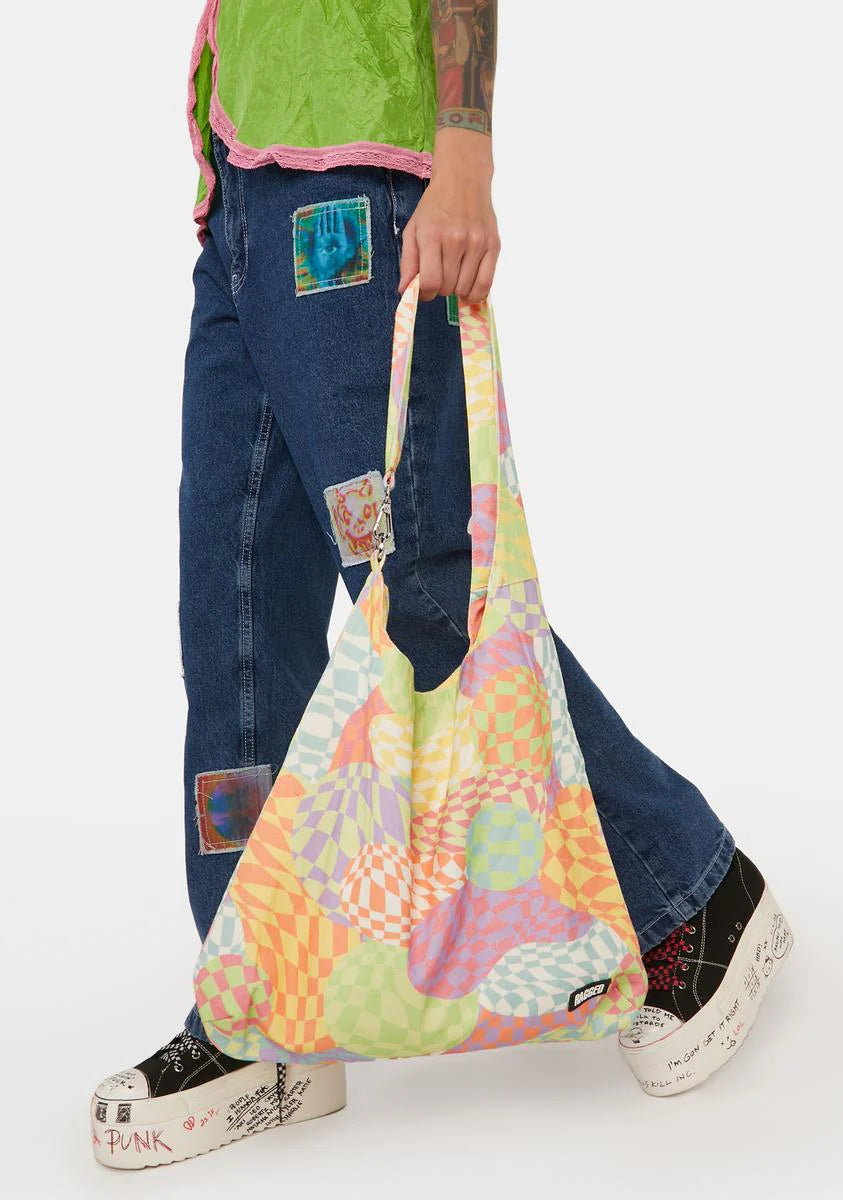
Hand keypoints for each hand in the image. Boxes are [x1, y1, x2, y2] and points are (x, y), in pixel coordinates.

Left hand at [398, 129, 499, 302]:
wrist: (463, 180)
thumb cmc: (435, 207)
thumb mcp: (413, 229)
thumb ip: (407, 262)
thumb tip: (405, 291)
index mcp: (432, 235)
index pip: (430, 282)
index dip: (424, 294)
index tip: (424, 290)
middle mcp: (456, 239)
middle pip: (447, 288)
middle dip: (440, 289)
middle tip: (439, 275)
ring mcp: (477, 243)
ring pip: (465, 289)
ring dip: (456, 290)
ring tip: (453, 275)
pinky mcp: (493, 245)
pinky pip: (486, 284)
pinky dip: (475, 293)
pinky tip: (467, 288)